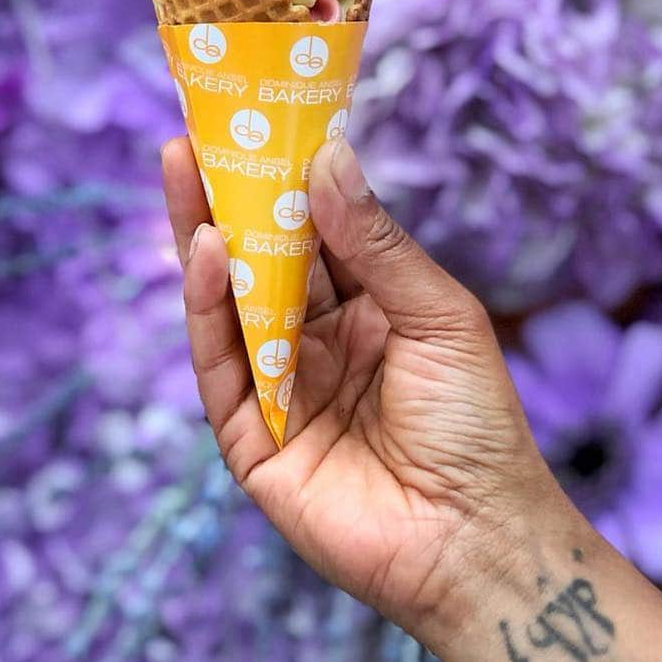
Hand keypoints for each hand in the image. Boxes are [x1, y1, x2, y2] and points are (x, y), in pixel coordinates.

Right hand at [162, 134, 556, 648]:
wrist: (480, 539)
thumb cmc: (477, 424)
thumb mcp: (437, 313)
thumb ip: (375, 242)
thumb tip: (327, 158)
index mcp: (362, 311)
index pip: (308, 235)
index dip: (280, 181)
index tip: (258, 122)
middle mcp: (312, 344)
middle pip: (256, 262)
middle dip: (223, 199)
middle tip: (191, 136)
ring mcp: (277, 391)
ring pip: (226, 305)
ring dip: (202, 238)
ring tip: (182, 170)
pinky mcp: (250, 439)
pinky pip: (220, 365)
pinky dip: (206, 308)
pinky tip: (206, 251)